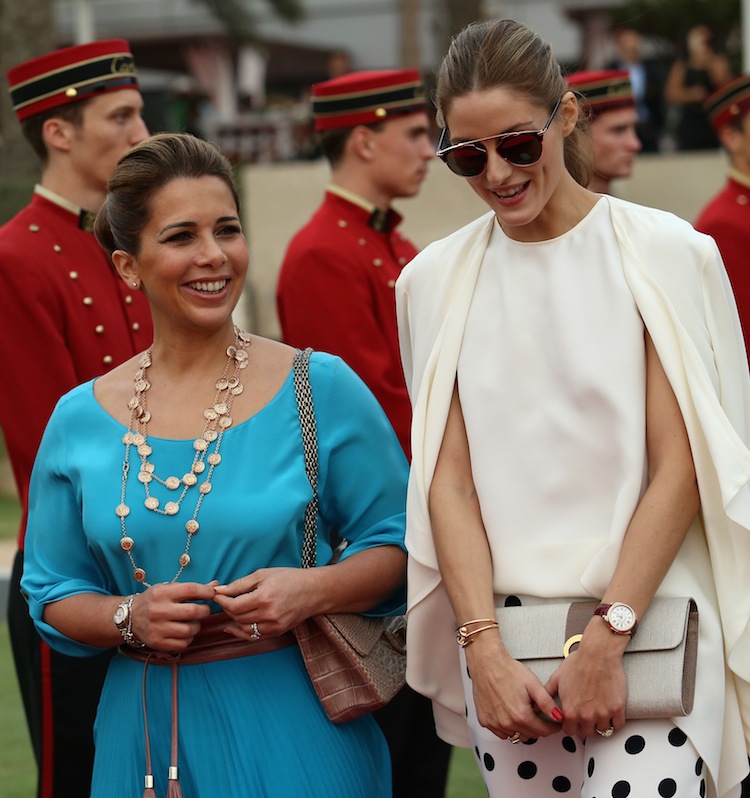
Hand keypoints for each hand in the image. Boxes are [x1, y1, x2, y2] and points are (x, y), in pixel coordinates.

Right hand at [130, 581, 215, 651]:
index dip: (207, 592)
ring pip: (190, 630)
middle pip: (193, 611)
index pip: (191, 590)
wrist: (129, 617)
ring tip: (192, 622)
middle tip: (203, 610)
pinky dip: (188, 638)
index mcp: (162, 593)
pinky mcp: (157, 643)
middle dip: (205, 610)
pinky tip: (184, 632)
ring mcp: (157, 628)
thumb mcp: (169, 589)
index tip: (213, 594)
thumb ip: (192, 588)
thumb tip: (216, 585)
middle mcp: (159, 610)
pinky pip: (183, 643)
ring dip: (197, 626)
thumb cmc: (155, 600)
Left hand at [213, 567, 314, 640]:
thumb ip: (240, 584)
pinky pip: (253, 636)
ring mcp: (273, 626)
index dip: (222, 601)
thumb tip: (220, 590)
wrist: (314, 591)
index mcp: (264, 598)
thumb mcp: (263, 574)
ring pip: (243, 629)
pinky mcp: (277, 632)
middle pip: (237, 617)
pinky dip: (241, 633)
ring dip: (233, 620)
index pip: (233, 605)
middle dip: (227, 608)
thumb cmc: (290, 578)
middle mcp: (268, 615)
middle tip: (224, 599)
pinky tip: (233, 627)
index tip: (217, 594)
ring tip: (231, 610)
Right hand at [466, 635, 563, 741]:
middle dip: (539, 727)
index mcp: (521, 715)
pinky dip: (508, 728)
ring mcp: (495, 724)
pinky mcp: (485, 721)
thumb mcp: (532, 684)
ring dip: (524, 728)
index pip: (544, 731)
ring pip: (517, 735)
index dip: (553, 727)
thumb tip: (558, 717)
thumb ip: (547, 703)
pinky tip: (510, 715)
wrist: (486, 663)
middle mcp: (507, 723)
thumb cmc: (508, 670)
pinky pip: (502, 733)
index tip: (555, 723)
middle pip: (531, 735)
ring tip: (524, 712)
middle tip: (539, 714)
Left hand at [545, 621, 627, 737]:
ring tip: (599, 712)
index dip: (571, 725)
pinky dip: (615, 721)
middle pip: (586, 734)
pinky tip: (611, 712)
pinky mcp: (617, 709)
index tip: (575, 720)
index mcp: (570, 710)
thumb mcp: (557, 678)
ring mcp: (602, 713)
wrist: (598, 653)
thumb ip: (548, 694)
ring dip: (600, 724)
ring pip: (602, 731)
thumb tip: (539, 704)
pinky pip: (618, 726)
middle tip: (587, 716)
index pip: (569, 731)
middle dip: (585, 726)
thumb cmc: (578, 662)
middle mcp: (585, 715)